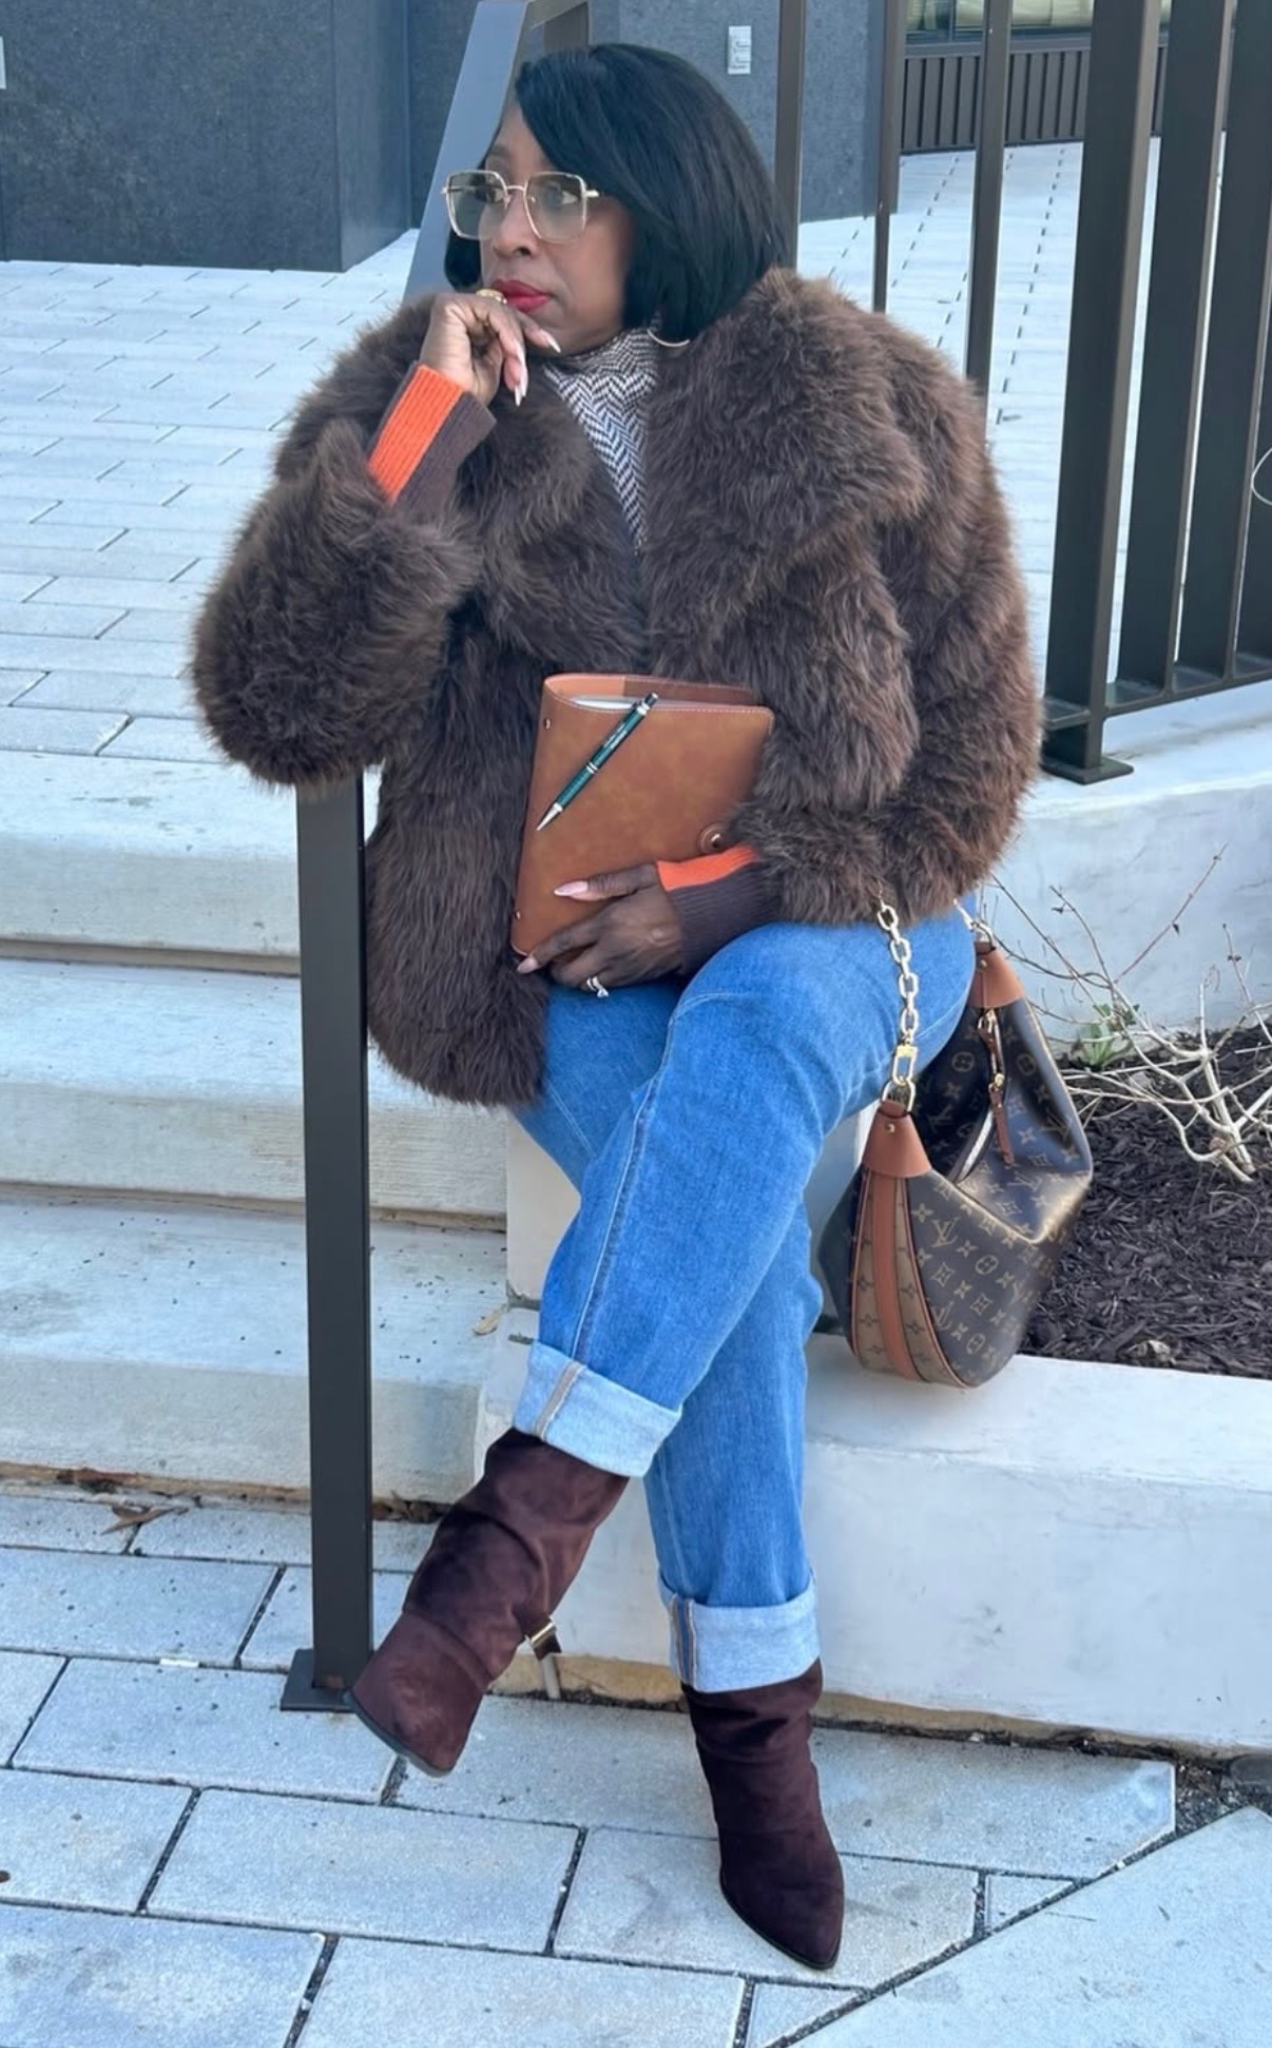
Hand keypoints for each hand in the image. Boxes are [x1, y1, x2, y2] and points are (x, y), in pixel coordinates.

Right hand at [418, 290, 558, 406]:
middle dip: (521, 344)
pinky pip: (492, 310)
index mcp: (469, 326)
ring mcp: (454, 307)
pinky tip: (511, 353)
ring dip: (515, 344)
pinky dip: (507, 333)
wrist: (448, 405)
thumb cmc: (466, 393)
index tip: (551, 345)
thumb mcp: (496, 364)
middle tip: (523, 375)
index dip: (530, 331)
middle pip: (506, 314)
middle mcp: (460, 313)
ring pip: (501, 312)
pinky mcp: (449, 306)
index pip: (505, 319)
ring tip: (516, 372)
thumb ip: (508, 344)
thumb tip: (525, 336)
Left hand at [515, 864, 685, 987]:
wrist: (714, 916)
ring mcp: (630, 969)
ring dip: (579, 979)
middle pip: (571, 977)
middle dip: (557, 973)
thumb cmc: (678, 889)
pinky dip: (600, 980)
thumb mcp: (640, 876)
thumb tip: (563, 890)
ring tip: (578, 964)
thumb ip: (600, 884)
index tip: (523, 966)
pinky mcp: (644, 978)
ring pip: (590, 986)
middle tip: (555, 962)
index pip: (563, 945)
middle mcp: (615, 952)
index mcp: (610, 924)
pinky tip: (603, 965)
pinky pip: (611, 987)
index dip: (538, 956)